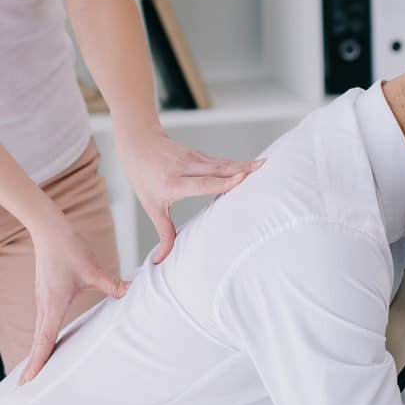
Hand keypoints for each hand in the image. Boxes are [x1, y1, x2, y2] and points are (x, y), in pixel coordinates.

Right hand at [21, 217, 128, 382]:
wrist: (49, 230)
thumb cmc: (68, 248)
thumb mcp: (93, 269)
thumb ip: (113, 285)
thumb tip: (133, 293)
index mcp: (53, 303)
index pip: (45, 339)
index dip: (39, 360)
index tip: (30, 379)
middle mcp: (45, 305)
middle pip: (39, 340)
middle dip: (34, 364)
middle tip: (28, 385)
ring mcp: (43, 299)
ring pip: (41, 331)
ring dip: (38, 350)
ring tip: (36, 370)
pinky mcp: (46, 293)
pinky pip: (44, 320)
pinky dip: (43, 335)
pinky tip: (49, 340)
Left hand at [117, 128, 264, 263]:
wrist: (139, 145)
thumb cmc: (144, 178)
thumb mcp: (151, 206)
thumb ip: (163, 233)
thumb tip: (162, 260)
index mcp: (173, 183)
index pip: (201, 183)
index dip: (222, 181)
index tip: (240, 179)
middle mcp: (186, 168)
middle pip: (217, 169)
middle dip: (240, 169)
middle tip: (262, 170)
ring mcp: (195, 158)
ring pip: (223, 162)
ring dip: (244, 165)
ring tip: (265, 166)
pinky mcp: (201, 155)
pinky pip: (222, 161)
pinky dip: (239, 164)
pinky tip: (255, 166)